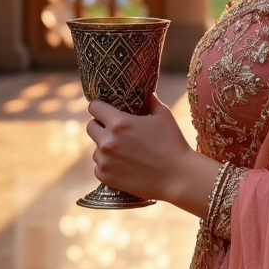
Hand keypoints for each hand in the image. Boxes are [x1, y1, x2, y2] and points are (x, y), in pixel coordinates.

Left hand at [85, 97, 219, 216]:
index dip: (100, 107)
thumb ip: (149, 100)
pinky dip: (108, 165)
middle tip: (116, 130)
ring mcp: (105, 160)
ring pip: (95, 148)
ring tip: (125, 151)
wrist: (177, 176)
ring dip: (105, 147)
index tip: (106, 110)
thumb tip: (144, 91)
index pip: (94, 107)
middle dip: (101, 126)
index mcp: (119, 123)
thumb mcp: (163, 115)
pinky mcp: (105, 176)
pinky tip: (125, 165)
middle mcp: (107, 141)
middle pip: (90, 127)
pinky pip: (99, 166)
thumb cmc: (172, 143)